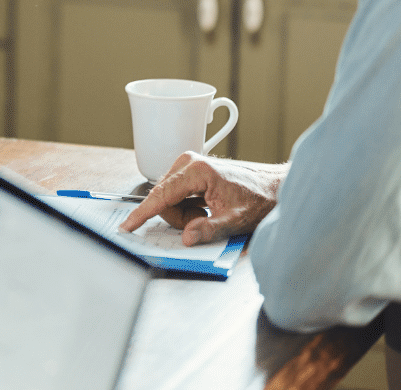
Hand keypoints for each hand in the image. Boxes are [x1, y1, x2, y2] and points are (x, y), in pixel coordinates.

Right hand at [118, 152, 283, 245]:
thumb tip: (188, 238)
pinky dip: (186, 207)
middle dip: (178, 218)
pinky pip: (175, 195)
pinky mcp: (190, 171)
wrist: (273, 186)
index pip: (161, 196)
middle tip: (203, 221)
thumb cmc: (258, 199)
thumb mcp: (236, 220)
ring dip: (183, 214)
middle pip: (163, 200)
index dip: (142, 214)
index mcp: (197, 171)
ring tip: (208, 213)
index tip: (127, 226)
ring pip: (168, 199)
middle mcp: (188, 163)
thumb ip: (210, 230)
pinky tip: (205, 207)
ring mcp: (188, 165)